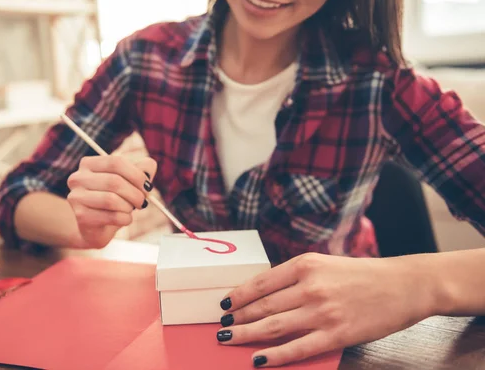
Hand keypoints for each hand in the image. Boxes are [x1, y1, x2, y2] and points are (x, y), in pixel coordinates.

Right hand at [66, 155, 156, 248]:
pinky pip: (111, 216)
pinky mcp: (81, 216)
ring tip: (130, 210)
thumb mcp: (129, 182)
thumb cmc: (114, 200)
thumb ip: (141, 170)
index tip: (147, 186)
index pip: (116, 162)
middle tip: (143, 202)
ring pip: (111, 199)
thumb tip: (149, 165)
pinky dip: (125, 219)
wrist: (96, 228)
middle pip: (114, 181)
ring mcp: (76, 197)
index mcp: (89, 164)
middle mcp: (78, 178)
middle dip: (135, 193)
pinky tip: (125, 219)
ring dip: (129, 207)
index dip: (137, 175)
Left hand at [216, 253, 437, 366]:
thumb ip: (297, 276)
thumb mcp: (325, 264)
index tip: (225, 303)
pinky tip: (257, 360)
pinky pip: (297, 348)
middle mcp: (310, 287)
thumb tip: (266, 293)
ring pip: (274, 327)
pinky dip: (275, 356)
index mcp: (305, 265)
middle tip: (221, 325)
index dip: (239, 295)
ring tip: (228, 339)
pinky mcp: (336, 335)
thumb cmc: (363, 274)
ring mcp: (322, 312)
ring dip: (246, 335)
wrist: (404, 285)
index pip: (262, 282)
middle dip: (238, 317)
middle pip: (263, 306)